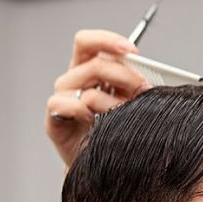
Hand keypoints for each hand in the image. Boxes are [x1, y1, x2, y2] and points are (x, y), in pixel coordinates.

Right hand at [46, 30, 150, 165]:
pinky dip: (83, 110)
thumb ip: (132, 84)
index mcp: (87, 68)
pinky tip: (96, 120)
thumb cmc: (113, 127)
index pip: (88, 42)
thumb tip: (149, 78)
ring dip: (112, 101)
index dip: (108, 41)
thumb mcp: (127, 99)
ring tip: (125, 112)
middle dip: (125, 76)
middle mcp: (72, 79)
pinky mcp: (53, 118)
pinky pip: (65, 105)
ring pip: (87, 88)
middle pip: (95, 63)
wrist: (100, 160)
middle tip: (143, 89)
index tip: (132, 51)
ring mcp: (62, 98)